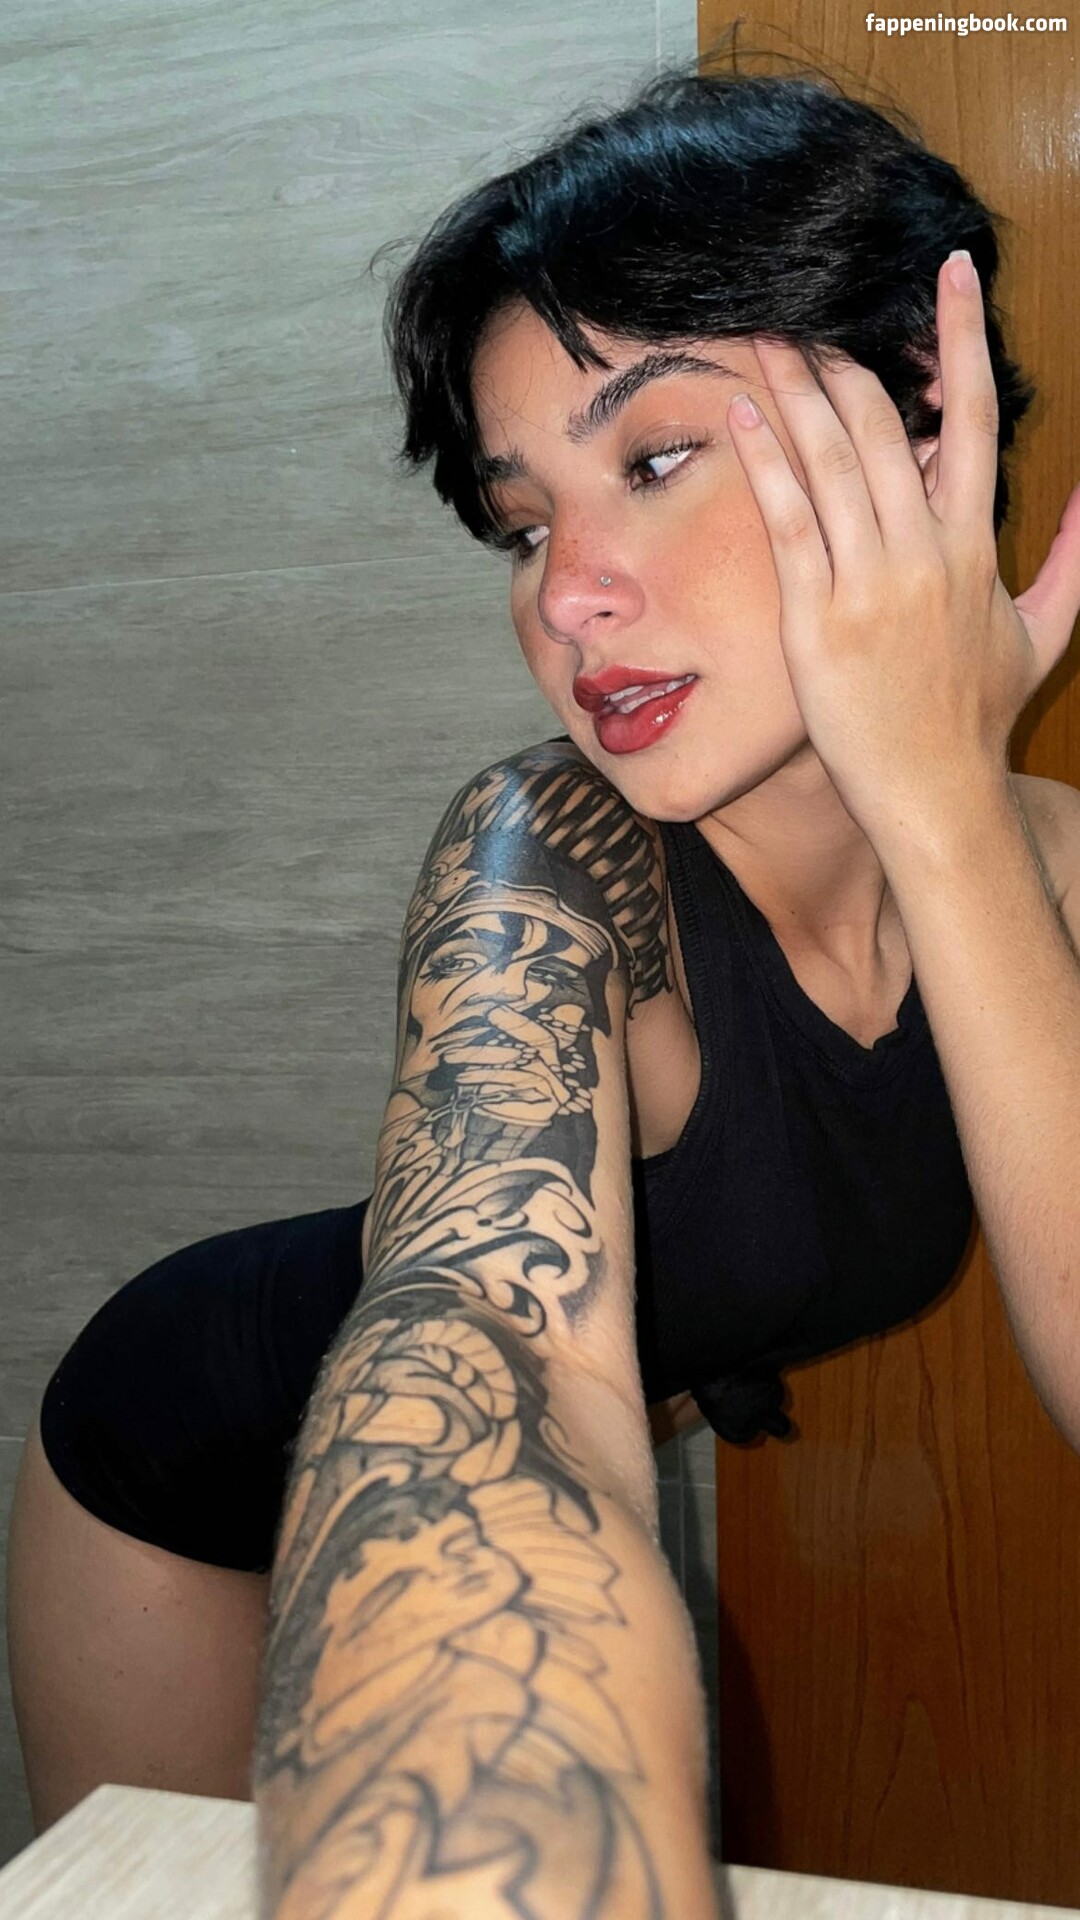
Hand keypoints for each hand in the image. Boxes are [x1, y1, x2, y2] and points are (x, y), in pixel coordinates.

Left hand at [727, 252, 1079, 847]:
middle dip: (843, 358)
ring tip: (764, 336)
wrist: (934, 792)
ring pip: (830, 462)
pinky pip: (788, 522)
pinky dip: (765, 462)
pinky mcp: (816, 618)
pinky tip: (743, 412)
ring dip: (796, 391)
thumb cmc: (980, 716)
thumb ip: (1075, 557)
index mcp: (975, 546)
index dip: (961, 338)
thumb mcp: (1047, 632)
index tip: (948, 274)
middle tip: (804, 308)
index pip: (973, 418)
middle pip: (883, 427)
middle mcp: (924, 553)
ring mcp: (868, 584)